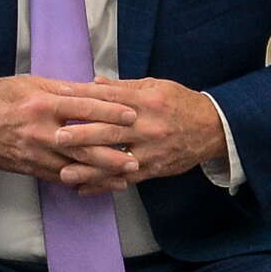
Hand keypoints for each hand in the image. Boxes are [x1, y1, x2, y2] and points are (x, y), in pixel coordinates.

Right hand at [0, 75, 139, 192]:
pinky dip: (79, 181)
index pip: (85, 107)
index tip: (132, 116)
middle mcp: (41, 129)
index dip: (111, 112)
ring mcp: (34, 151)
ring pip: (74, 166)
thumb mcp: (31, 82)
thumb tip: (95, 91)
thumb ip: (63, 89)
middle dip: (112, 152)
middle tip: (136, 158)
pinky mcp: (27, 167)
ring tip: (124, 177)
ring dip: (101, 174)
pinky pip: (58, 177)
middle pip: (84, 144)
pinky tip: (95, 184)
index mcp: (44, 102)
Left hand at [53, 78, 227, 185]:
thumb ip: (123, 87)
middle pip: (110, 131)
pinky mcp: (153, 168)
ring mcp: (150, 150)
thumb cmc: (180, 103)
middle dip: (82, 135)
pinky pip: (125, 179)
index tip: (61, 97)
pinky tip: (83, 189)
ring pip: (116, 160)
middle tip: (57, 138)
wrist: (213, 128)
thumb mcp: (155, 87)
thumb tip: (93, 82)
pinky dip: (104, 185)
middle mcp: (147, 126)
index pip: (109, 99)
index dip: (83, 97)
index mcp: (146, 101)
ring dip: (89, 168)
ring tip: (64, 173)